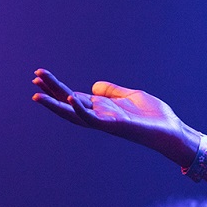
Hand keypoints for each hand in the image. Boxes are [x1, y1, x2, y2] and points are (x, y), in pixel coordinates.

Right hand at [31, 68, 188, 154]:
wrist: (172, 130)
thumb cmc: (154, 117)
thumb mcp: (131, 96)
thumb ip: (113, 92)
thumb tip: (94, 86)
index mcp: (103, 108)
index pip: (74, 97)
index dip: (57, 88)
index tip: (40, 76)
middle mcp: (100, 116)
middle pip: (69, 103)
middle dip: (51, 92)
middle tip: (34, 77)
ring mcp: (105, 122)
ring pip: (74, 114)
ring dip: (55, 105)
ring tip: (37, 95)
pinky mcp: (114, 126)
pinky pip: (93, 119)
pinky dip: (80, 110)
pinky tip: (69, 98)